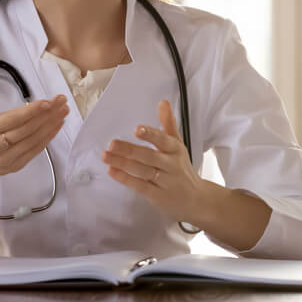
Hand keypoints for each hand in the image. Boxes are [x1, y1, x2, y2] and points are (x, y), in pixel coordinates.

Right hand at [0, 88, 68, 181]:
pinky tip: (57, 125)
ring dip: (51, 125)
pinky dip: (48, 137)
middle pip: (26, 129)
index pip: (11, 120)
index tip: (47, 102)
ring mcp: (6, 159)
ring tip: (63, 111)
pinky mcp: (14, 166)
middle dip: (47, 114)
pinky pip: (35, 151)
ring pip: (33, 140)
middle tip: (61, 101)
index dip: (31, 111)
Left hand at [102, 99, 206, 222]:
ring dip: (123, 163)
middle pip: (149, 156)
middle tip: (112, 144)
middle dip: (130, 150)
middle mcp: (171, 165)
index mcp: (175, 150)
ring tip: (106, 156)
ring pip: (142, 171)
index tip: (138, 129)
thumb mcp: (178, 145)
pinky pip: (140, 186)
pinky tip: (113, 171)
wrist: (196, 198)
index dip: (151, 135)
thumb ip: (168, 124)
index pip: (164, 140)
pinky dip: (125, 179)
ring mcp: (165, 181)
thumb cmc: (181, 168)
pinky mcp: (157, 196)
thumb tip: (163, 103)